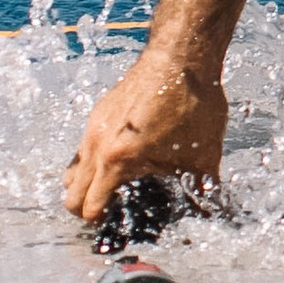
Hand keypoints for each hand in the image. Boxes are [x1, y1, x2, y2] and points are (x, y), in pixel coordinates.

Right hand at [63, 51, 228, 226]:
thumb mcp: (203, 154)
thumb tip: (213, 209)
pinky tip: (121, 158)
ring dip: (86, 184)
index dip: (100, 222)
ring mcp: (94, 125)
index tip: (115, 227)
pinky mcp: (100, 111)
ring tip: (113, 189)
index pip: (89, 206)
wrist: (182, 55)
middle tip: (111, 213)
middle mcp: (97, 144)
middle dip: (85, 208)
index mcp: (117, 160)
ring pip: (73, 168)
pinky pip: (84, 146)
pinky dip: (93, 160)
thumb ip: (203, 188)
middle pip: (70, 193)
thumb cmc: (192, 102)